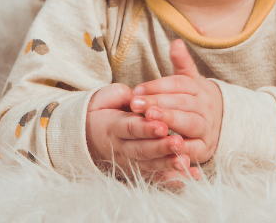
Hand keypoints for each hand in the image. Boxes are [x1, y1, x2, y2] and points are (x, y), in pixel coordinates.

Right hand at [86, 83, 200, 183]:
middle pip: (142, 149)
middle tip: (179, 143)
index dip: (146, 129)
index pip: (130, 128)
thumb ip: (124, 96)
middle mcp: (121, 147)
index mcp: (113, 126)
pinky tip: (189, 177)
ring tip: (185, 162)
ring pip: (149, 165)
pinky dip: (172, 179)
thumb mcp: (108, 98)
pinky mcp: (137, 171)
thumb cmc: (103, 110)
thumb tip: (138, 96)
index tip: (163, 126)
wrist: (86, 134)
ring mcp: (129, 161)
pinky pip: (155, 177)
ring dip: (168, 164)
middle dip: (161, 148)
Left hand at [130, 40, 223, 165]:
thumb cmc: (197, 102)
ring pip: (190, 123)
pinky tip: (163, 145)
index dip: (158, 86)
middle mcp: (206, 107)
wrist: (224, 125)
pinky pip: (194, 149)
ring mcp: (208, 128)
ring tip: (150, 119)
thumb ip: (182, 64)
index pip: (179, 84)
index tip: (137, 90)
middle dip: (159, 103)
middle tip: (137, 104)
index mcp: (201, 88)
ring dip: (170, 121)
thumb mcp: (191, 82)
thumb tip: (176, 42)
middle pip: (183, 102)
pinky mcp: (206, 149)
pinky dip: (180, 149)